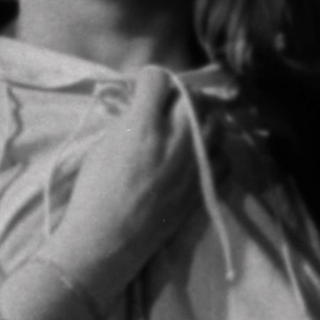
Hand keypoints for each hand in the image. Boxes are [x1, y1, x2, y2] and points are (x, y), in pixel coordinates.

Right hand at [46, 67, 213, 306]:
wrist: (106, 240)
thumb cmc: (94, 194)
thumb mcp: (104, 145)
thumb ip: (130, 119)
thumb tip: (145, 103)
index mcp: (142, 126)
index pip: (158, 78)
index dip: (150, 79)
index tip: (146, 86)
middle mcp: (175, 139)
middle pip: (193, 96)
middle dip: (181, 94)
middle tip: (169, 104)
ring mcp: (195, 162)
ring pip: (216, 122)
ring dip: (202, 118)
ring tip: (187, 126)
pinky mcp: (205, 184)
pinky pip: (224, 155)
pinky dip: (214, 150)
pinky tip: (198, 154)